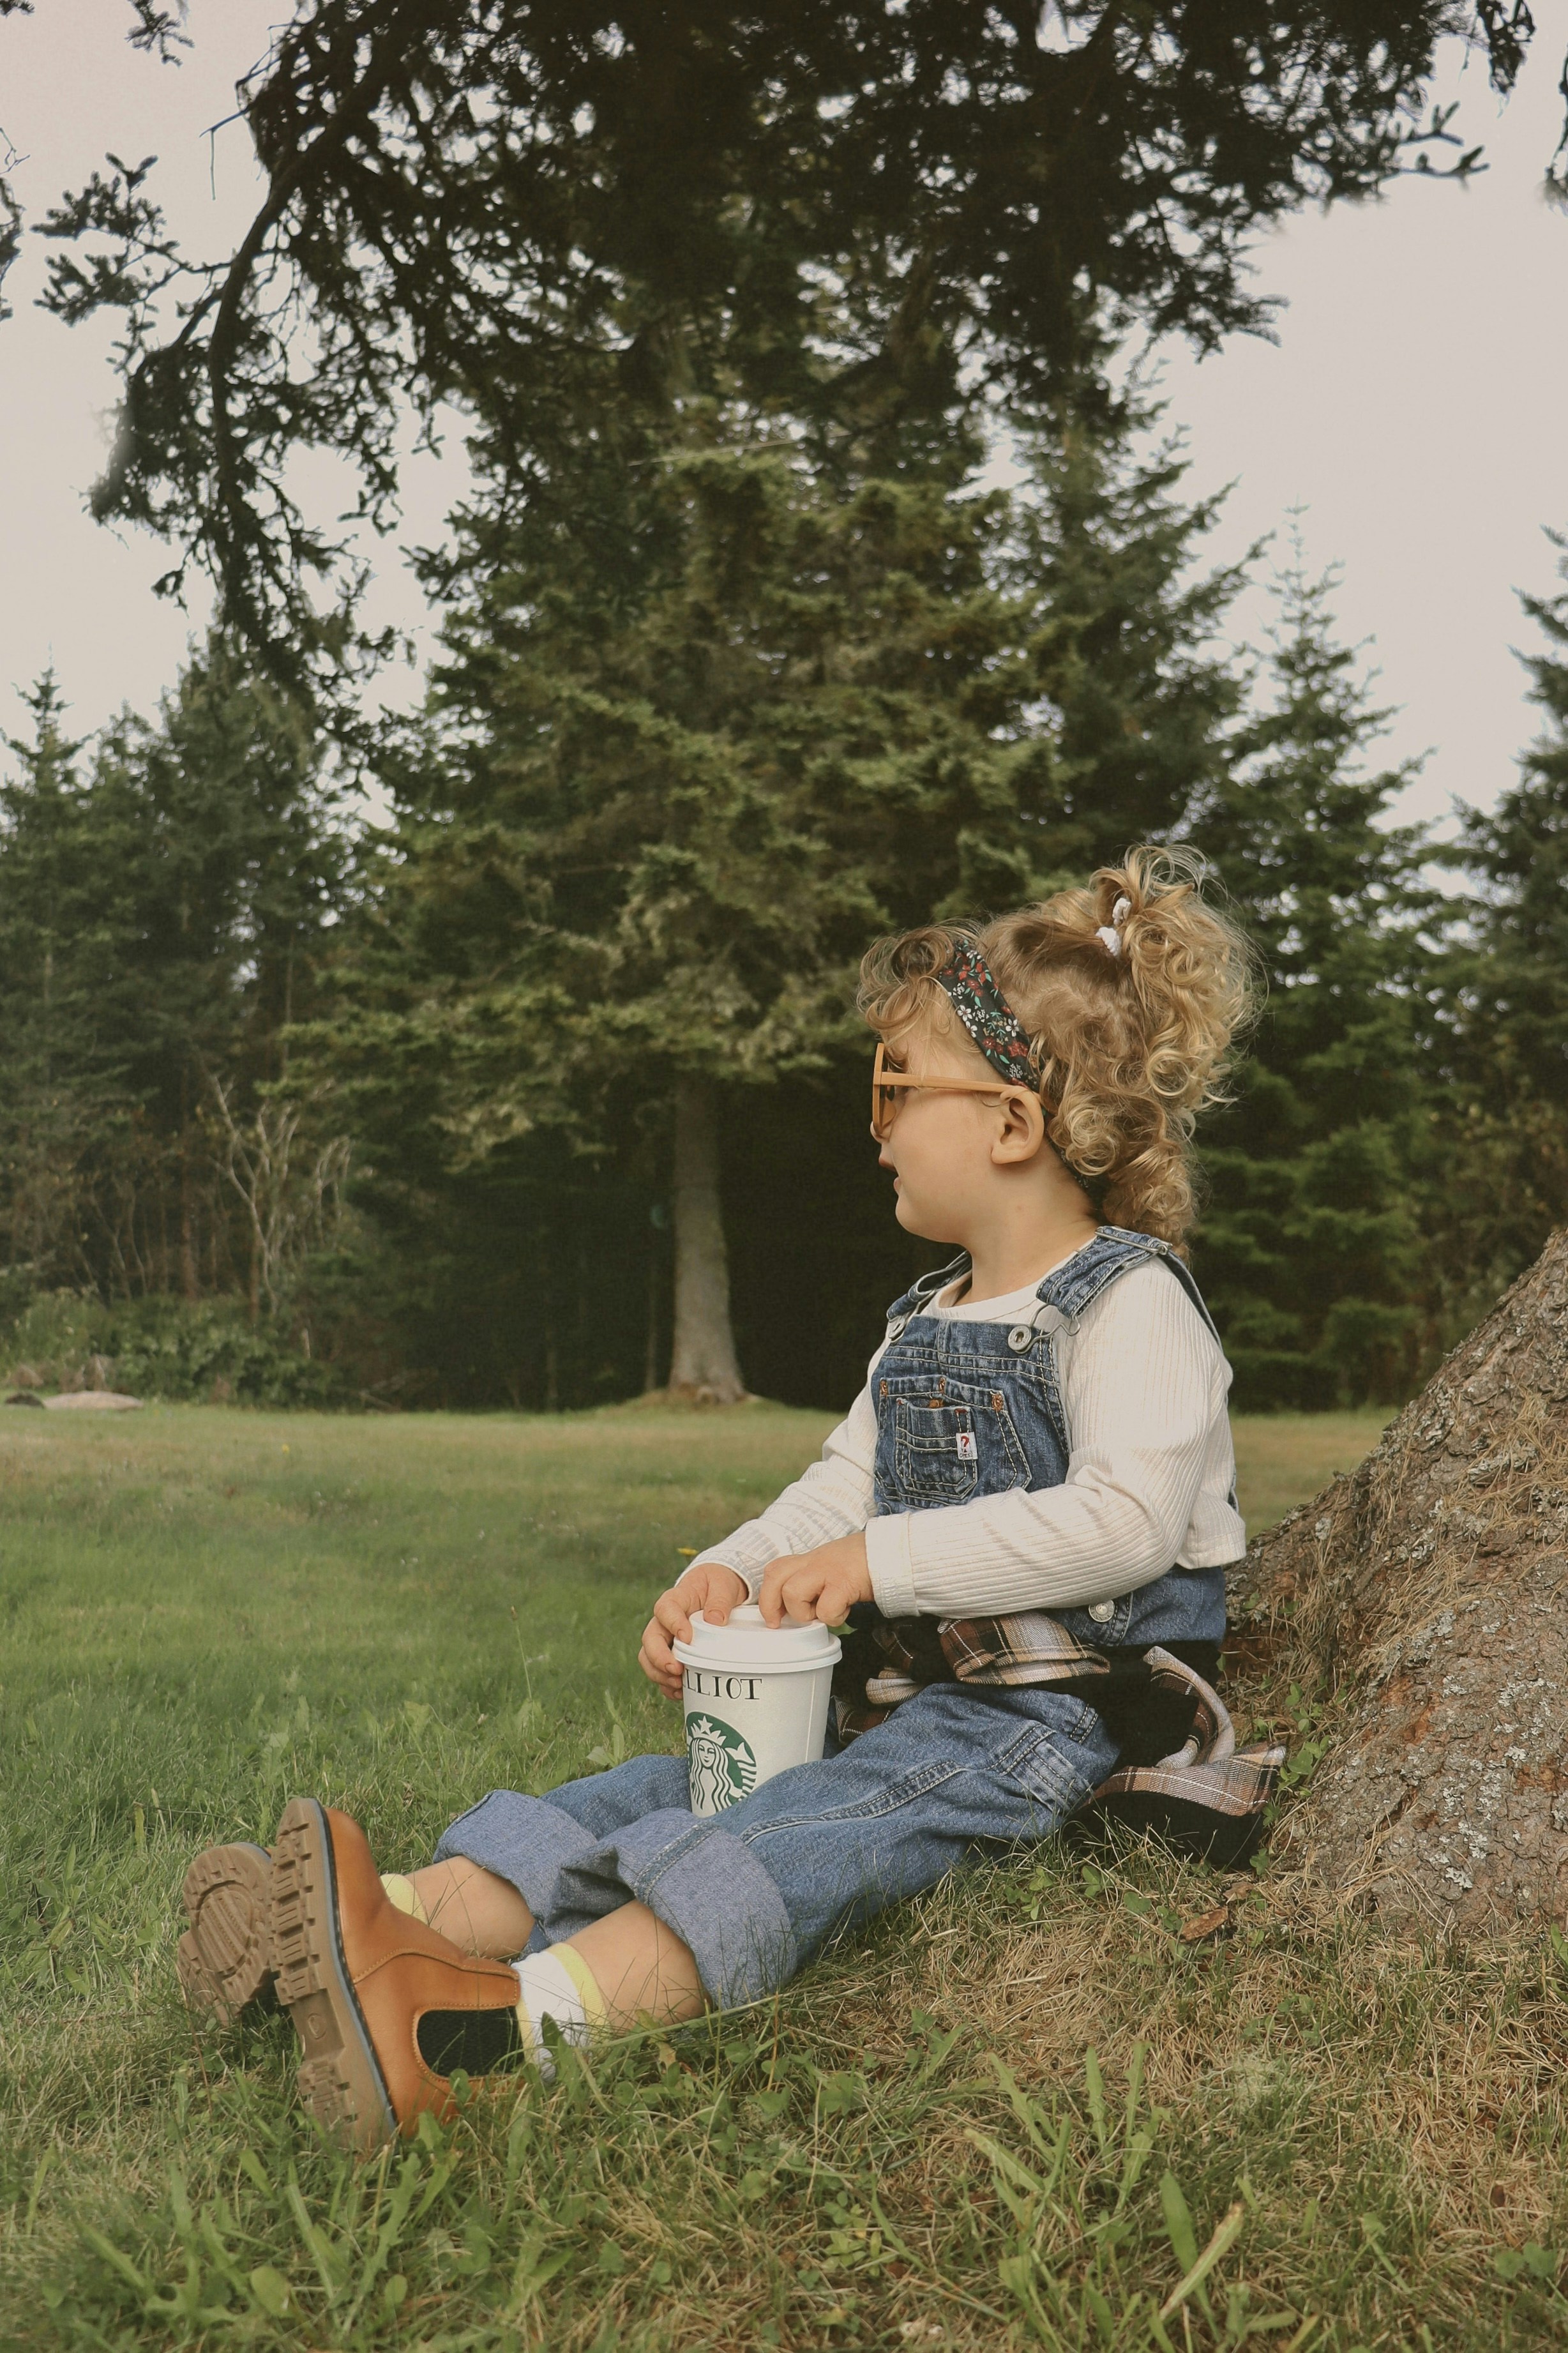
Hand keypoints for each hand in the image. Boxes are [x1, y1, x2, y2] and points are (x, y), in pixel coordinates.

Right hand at [638, 1561, 747, 1700]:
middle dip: (658, 1657)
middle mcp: (665, 1620)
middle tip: (676, 1669)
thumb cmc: (718, 1584)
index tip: (687, 1637)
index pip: (665, 1609)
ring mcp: (666, 1638)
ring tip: (678, 1684)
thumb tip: (715, 1620)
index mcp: (677, 1598)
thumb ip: (720, 1600)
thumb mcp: (723, 1584)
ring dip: (659, 1673)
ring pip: (648, 1656)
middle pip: (649, 1638)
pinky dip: (666, 1685)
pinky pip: (660, 1671)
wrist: (718, 1589)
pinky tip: (680, 1692)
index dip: (672, 1624)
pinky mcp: (671, 1653)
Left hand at [757, 1532, 871, 1629]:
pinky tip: (844, 1611)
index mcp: (809, 1559)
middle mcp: (814, 1561)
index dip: (767, 1594)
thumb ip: (811, 1581)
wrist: (890, 1553)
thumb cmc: (860, 1565)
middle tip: (778, 1623)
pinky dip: (833, 1617)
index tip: (773, 1616)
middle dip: (770, 1604)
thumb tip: (793, 1610)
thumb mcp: (829, 1567)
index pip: (774, 1569)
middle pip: (774, 1577)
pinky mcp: (844, 1582)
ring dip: (804, 1612)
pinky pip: (825, 1608)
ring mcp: (827, 1570)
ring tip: (822, 1612)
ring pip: (792, 1593)